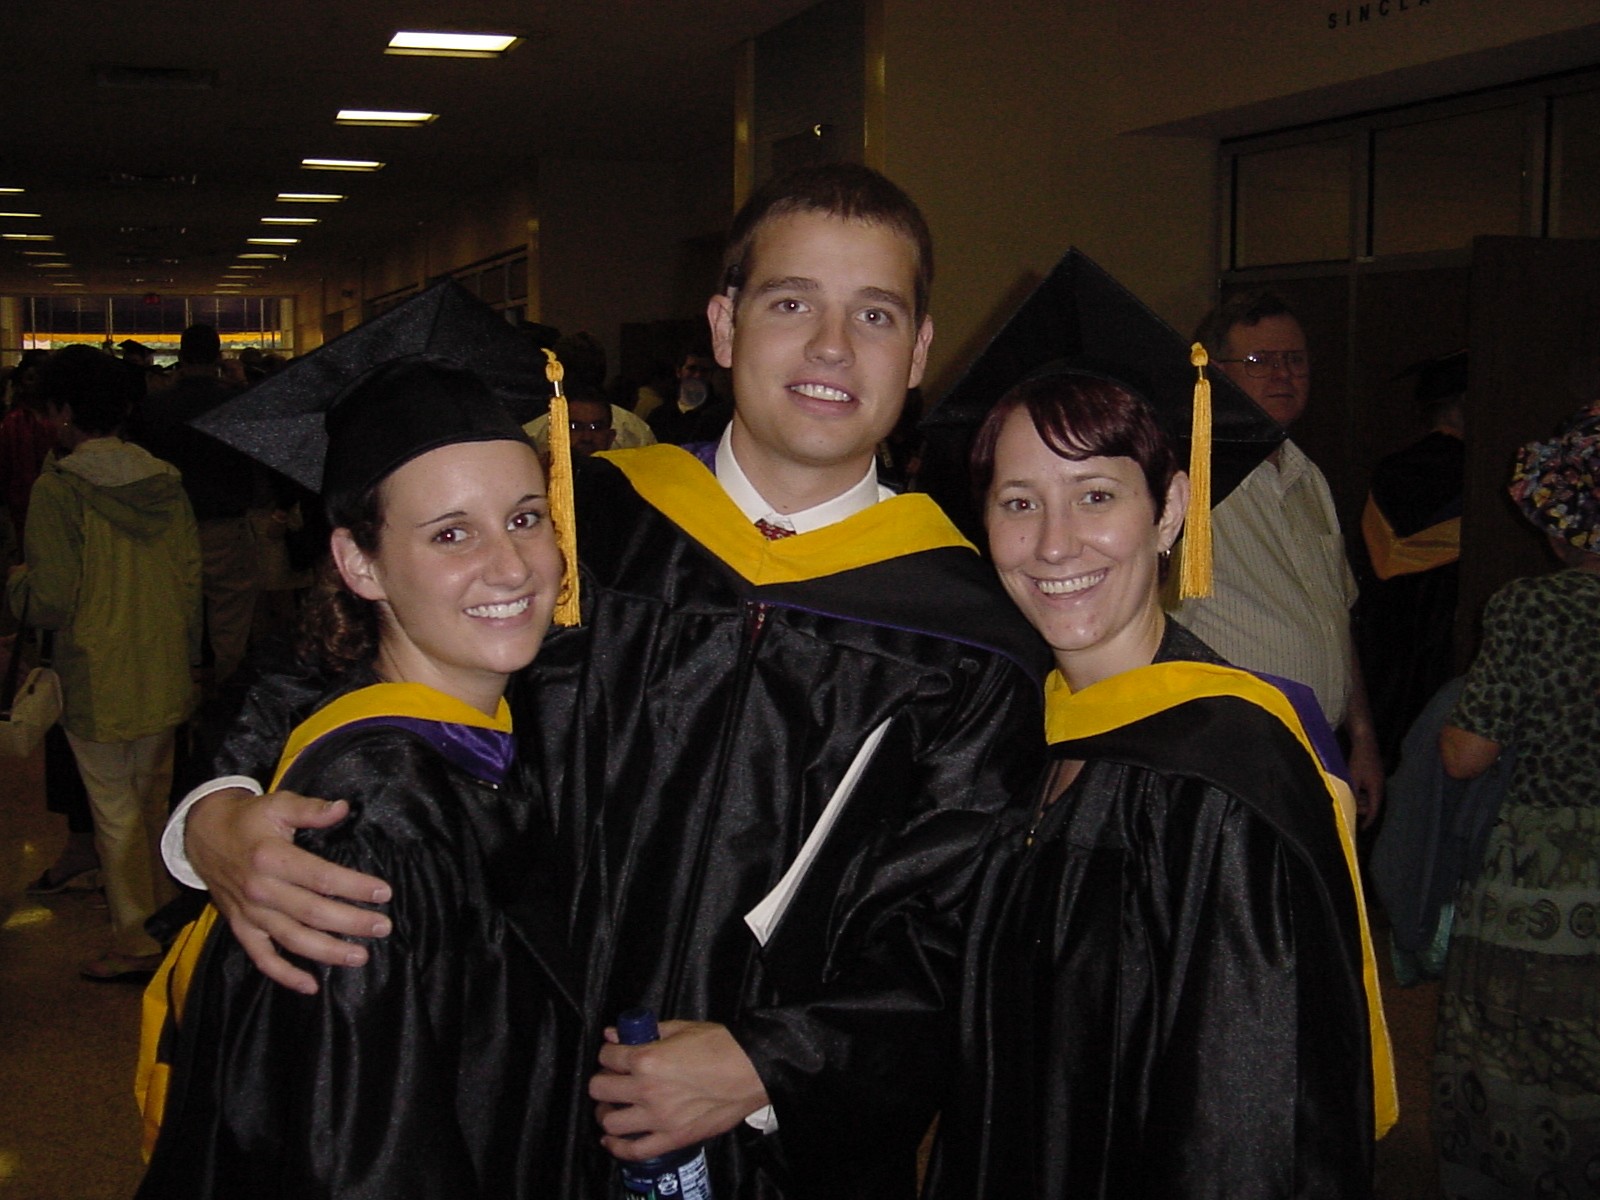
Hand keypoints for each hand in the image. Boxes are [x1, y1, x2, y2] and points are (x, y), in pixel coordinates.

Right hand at [187, 788, 393, 993]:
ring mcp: (250, 913)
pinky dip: (284, 975)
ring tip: (360, 956)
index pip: (321, 877)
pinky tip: (310, 986)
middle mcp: (260, 890)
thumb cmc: (249, 819)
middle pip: (313, 912)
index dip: (354, 887)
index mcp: (271, 858)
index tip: (384, 893)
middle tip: (383, 928)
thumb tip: (343, 808)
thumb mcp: (278, 805)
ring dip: (328, 952)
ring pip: (293, 939)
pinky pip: (262, 958)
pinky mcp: (241, 927)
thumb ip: (311, 810)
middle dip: (351, 923)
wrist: (203, 835)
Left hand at [589, 1020, 767, 1159]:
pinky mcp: (672, 1138)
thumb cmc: (721, 1045)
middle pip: (600, 1090)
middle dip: (603, 1081)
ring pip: (610, 1122)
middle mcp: (646, 1090)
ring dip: (606, 1113)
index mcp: (647, 1059)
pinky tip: (613, 1140)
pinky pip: (634, 1150)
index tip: (614, 1055)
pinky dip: (617, 1147)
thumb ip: (646, 1031)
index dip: (608, 1054)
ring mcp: (658, 1118)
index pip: (607, 1057)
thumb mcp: (681, 1028)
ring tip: (614, 1107)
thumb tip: (615, 1033)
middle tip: (613, 1080)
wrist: (752, 1070)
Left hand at [1345, 733, 1384, 829]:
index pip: (1374, 810)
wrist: (1364, 741)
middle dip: (1361, 809)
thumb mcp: (1353, 778)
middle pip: (1372, 805)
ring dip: (1359, 800)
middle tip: (1348, 809)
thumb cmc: (1359, 760)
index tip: (1361, 829)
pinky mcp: (1373, 775)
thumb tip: (1349, 806)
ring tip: (1347, 798)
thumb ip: (1352, 793)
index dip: (1368, 821)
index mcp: (1377, 789)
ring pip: (1368, 797)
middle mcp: (1379, 786)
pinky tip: (1350, 789)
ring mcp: (1377, 780)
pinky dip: (1359, 792)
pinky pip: (1367, 789)